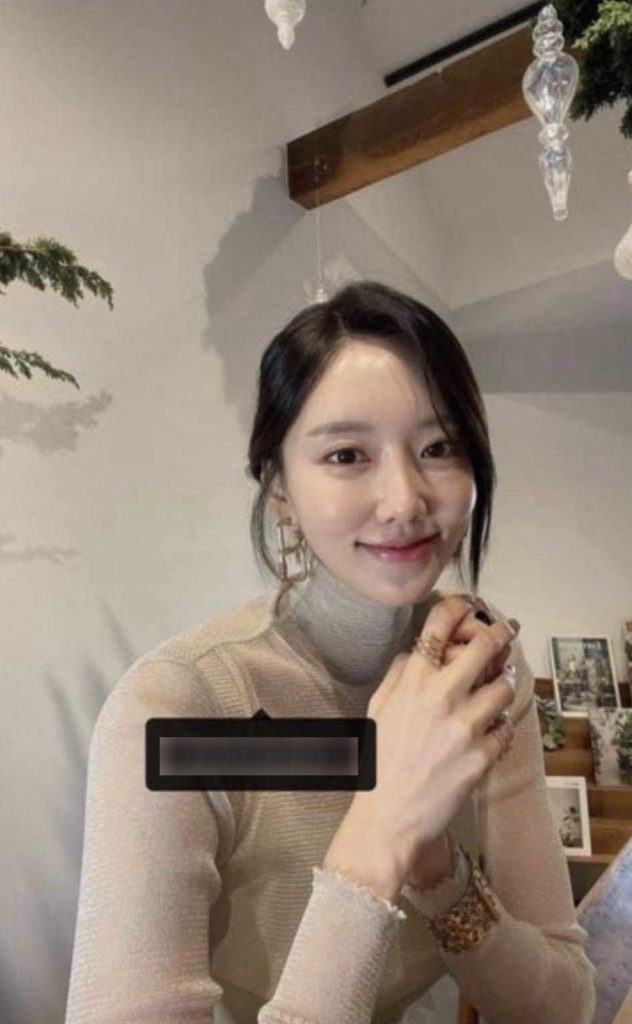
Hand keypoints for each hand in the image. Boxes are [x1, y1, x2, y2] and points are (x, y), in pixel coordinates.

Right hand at [340, 595, 516, 893]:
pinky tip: (490, 732)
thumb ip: (400, 674)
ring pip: (504, 686)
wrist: (387, 818)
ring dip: (503, 685)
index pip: (440, 625)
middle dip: (500, 634)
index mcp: (413, 681)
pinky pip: (506, 729)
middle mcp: (442, 696)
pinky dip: (501, 728)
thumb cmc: (377, 763)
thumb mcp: (377, 709)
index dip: (459, 606)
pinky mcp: (483, 756)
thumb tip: (419, 651)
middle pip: (486, 646)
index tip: (469, 605)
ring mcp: (466, 726)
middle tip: (505, 633)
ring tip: (497, 689)